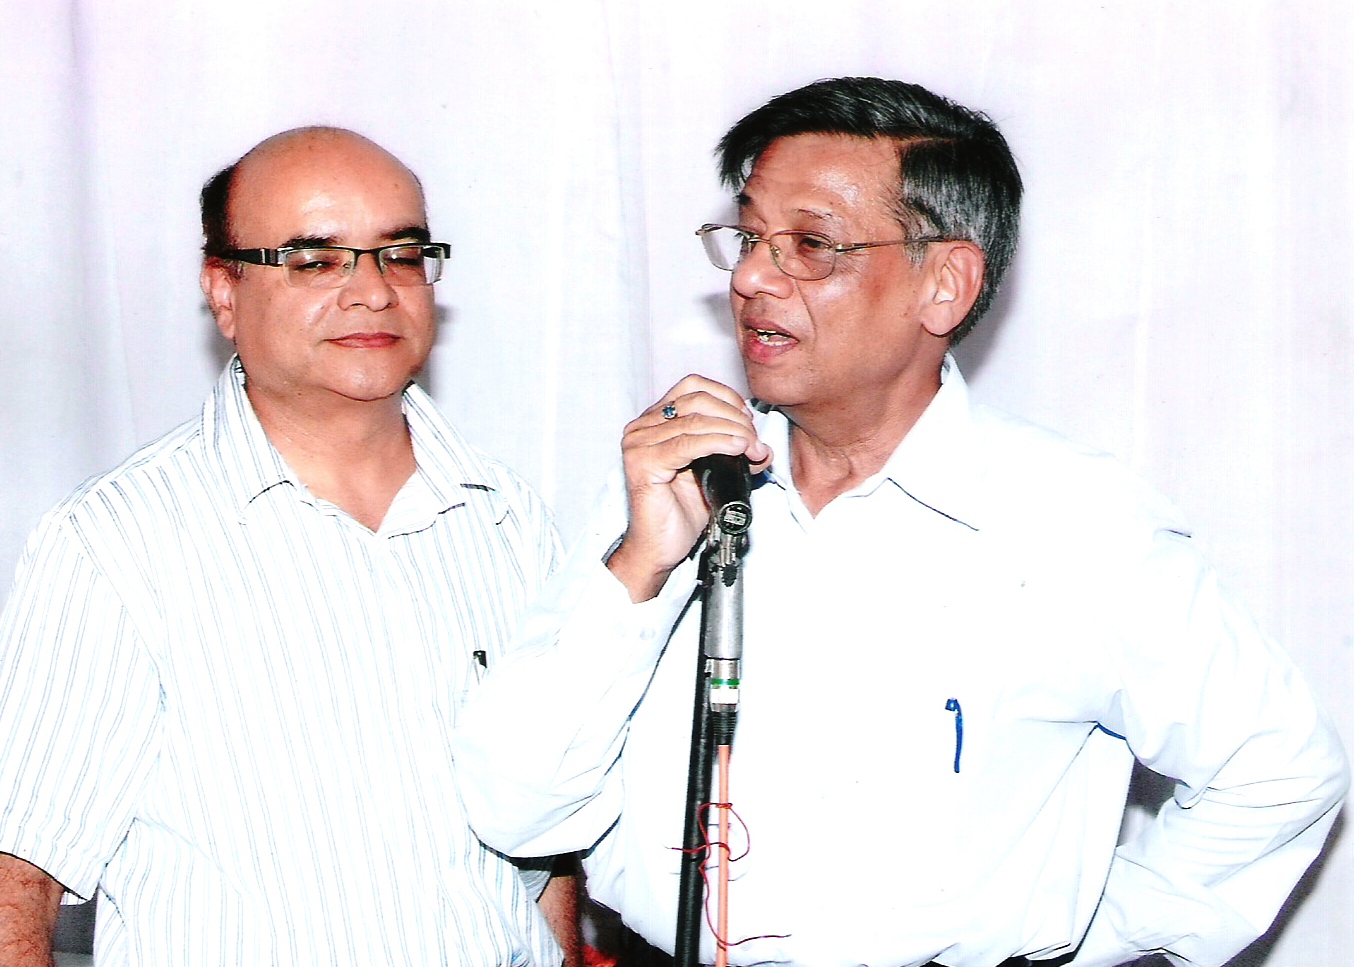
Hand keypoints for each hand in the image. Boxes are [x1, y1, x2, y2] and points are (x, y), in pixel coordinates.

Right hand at [607, 375, 771, 601]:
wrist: (659, 548)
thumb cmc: (680, 513)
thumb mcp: (713, 473)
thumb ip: (733, 452)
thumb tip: (761, 445)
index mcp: (654, 421)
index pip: (693, 386)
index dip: (727, 397)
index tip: (748, 422)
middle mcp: (641, 427)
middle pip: (697, 399)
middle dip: (735, 417)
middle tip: (754, 440)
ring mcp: (638, 443)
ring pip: (696, 420)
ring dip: (733, 432)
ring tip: (752, 449)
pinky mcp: (642, 463)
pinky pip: (688, 444)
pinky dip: (719, 443)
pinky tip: (738, 449)